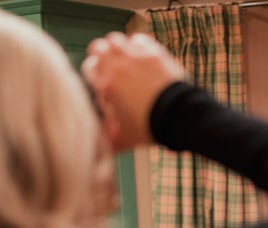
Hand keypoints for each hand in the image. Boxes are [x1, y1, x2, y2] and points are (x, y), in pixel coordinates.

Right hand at [81, 32, 185, 150]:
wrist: (179, 117)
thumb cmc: (150, 128)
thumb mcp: (125, 138)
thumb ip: (109, 140)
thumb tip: (100, 149)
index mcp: (106, 84)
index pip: (89, 67)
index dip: (93, 74)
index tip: (101, 80)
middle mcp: (118, 66)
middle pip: (98, 47)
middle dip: (100, 56)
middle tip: (108, 66)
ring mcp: (136, 57)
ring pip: (115, 39)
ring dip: (116, 47)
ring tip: (122, 58)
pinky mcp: (154, 53)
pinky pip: (138, 39)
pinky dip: (136, 44)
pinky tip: (140, 56)